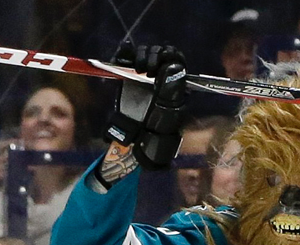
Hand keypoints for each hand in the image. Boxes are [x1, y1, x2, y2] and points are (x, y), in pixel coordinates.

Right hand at [105, 42, 186, 169]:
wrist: (138, 139)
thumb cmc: (158, 128)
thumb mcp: (168, 110)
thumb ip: (171, 88)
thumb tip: (172, 65)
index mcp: (175, 80)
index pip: (175, 57)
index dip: (168, 55)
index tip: (159, 66)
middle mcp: (161, 74)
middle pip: (159, 51)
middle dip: (154, 55)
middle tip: (148, 70)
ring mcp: (144, 74)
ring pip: (144, 51)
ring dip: (141, 54)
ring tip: (139, 69)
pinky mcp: (127, 75)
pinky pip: (125, 56)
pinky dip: (124, 53)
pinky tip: (123, 60)